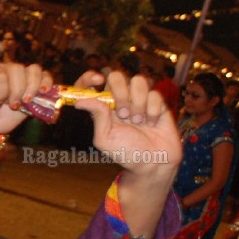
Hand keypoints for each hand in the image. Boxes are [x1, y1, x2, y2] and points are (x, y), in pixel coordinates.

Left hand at [0, 61, 50, 135]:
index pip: (0, 74)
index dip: (1, 90)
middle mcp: (7, 69)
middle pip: (17, 69)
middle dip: (16, 90)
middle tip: (12, 105)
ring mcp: (22, 76)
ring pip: (34, 69)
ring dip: (32, 87)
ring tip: (26, 101)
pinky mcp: (35, 85)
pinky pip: (46, 76)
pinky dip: (47, 83)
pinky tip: (42, 93)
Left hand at [76, 72, 179, 236]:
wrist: (153, 163)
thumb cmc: (126, 153)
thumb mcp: (105, 138)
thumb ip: (97, 116)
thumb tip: (80, 101)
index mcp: (103, 105)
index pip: (92, 83)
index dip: (90, 77)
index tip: (97, 81)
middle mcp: (120, 99)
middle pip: (116, 76)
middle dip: (120, 92)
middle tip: (123, 114)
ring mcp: (139, 99)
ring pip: (138, 81)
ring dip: (138, 101)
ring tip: (138, 121)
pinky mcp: (157, 103)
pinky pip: (155, 94)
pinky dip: (152, 109)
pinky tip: (152, 123)